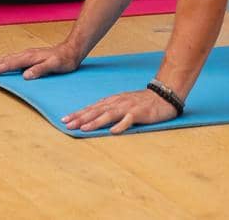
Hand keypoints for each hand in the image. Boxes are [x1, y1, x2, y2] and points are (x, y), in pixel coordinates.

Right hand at [0, 43, 82, 80]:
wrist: (72, 50)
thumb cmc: (65, 60)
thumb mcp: (55, 66)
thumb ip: (40, 70)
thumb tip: (25, 76)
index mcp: (29, 57)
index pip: (9, 64)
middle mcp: (25, 54)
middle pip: (3, 60)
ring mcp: (26, 54)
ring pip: (5, 58)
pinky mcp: (28, 56)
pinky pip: (11, 58)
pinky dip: (1, 61)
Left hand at [62, 87, 179, 133]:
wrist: (163, 96)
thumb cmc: (141, 102)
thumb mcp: (122, 103)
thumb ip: (109, 109)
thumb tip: (92, 117)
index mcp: (112, 101)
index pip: (92, 108)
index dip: (78, 114)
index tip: (65, 120)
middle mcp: (117, 103)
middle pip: (96, 111)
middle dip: (81, 118)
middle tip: (67, 124)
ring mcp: (128, 107)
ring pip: (109, 115)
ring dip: (96, 122)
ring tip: (84, 128)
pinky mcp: (139, 113)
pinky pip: (129, 120)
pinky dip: (121, 125)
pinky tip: (113, 131)